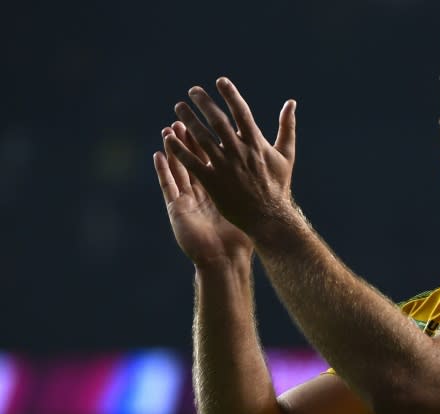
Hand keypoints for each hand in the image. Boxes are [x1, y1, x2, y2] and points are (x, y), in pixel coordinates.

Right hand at [154, 121, 253, 265]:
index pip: (213, 159)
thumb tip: (269, 174)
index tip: (210, 119)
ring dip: (173, 149)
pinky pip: (168, 186)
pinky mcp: (177, 210)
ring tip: (168, 129)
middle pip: (194, 160)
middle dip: (189, 138)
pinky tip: (158, 154)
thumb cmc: (239, 240)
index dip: (209, 141)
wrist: (225, 260)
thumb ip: (256, 190)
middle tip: (184, 116)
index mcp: (218, 190)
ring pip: (179, 169)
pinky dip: (163, 170)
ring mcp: (188, 200)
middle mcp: (202, 192)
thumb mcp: (249, 211)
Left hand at [163, 77, 297, 244]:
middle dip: (204, 102)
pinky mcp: (213, 181)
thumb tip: (291, 102)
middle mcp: (239, 151)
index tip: (220, 81)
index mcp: (256, 143)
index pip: (241, 112)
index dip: (230, 94)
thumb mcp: (286, 155)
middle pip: (217, 120)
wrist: (269, 217)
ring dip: (188, 120)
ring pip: (201, 137)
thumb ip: (287, 127)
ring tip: (179, 108)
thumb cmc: (278, 186)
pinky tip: (169, 137)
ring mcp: (225, 166)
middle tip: (193, 91)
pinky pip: (192, 162)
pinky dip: (179, 149)